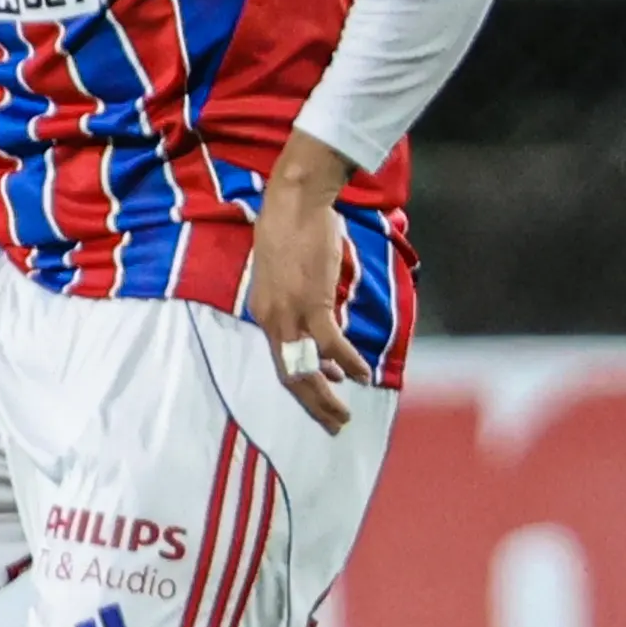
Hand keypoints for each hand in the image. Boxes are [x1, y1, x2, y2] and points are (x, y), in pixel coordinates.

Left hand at [246, 134, 375, 434]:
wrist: (293, 202)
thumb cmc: (295, 232)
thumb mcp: (291, 275)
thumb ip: (301, 304)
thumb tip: (321, 332)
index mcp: (265, 313)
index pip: (281, 362)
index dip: (303, 385)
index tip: (324, 395)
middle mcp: (271, 319)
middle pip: (289, 375)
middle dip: (312, 404)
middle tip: (333, 424)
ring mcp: (288, 313)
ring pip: (305, 369)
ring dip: (326, 396)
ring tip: (344, 414)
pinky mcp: (310, 301)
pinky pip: (329, 344)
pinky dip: (345, 363)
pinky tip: (360, 375)